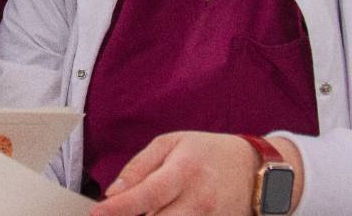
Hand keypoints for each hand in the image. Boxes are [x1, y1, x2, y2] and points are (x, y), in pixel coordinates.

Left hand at [89, 131, 257, 215]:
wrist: (254, 169)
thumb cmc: (207, 151)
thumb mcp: (171, 143)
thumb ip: (139, 166)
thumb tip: (113, 191)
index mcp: (184, 171)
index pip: (146, 195)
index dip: (118, 208)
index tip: (96, 213)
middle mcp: (198, 200)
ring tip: (132, 214)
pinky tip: (159, 215)